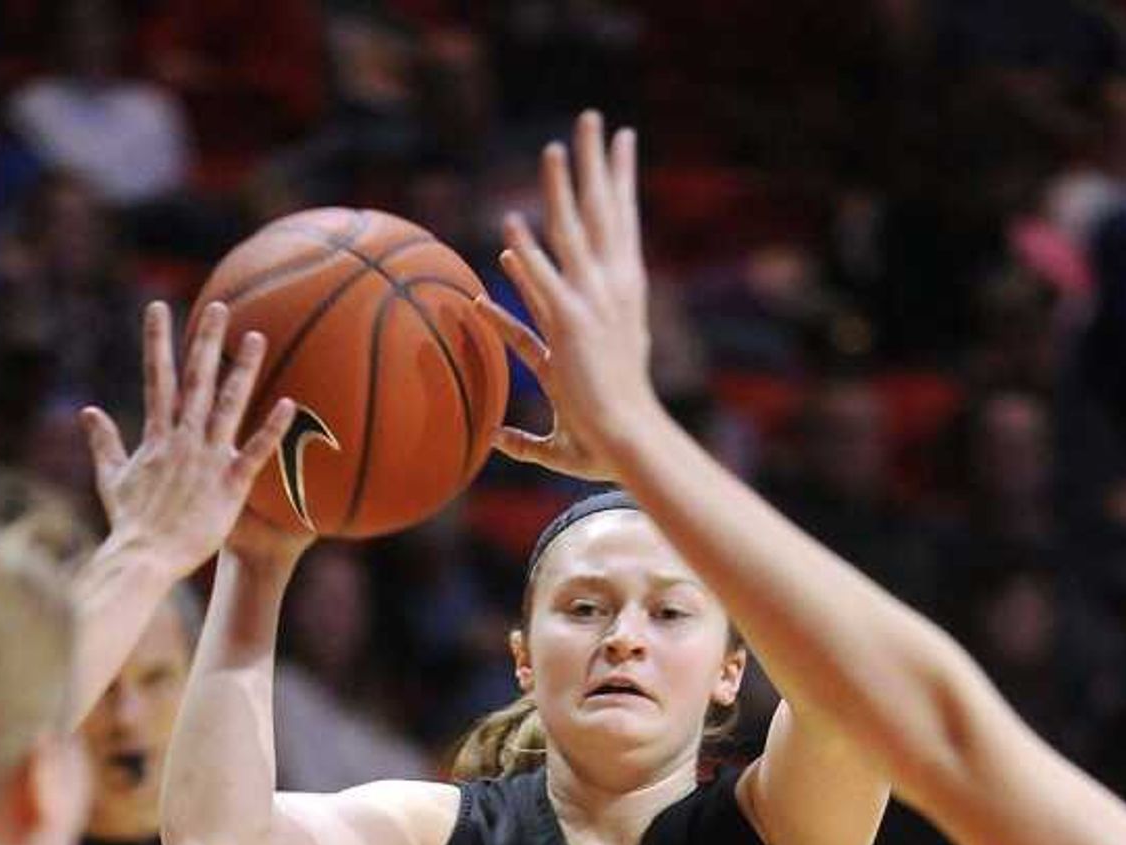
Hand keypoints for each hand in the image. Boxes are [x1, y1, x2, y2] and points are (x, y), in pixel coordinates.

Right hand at [82, 300, 295, 580]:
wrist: (145, 557)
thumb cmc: (129, 523)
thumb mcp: (112, 478)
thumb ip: (104, 442)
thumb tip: (88, 412)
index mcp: (157, 436)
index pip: (157, 378)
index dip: (157, 341)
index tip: (158, 307)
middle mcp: (183, 440)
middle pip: (197, 380)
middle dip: (207, 341)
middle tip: (220, 307)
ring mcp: (207, 460)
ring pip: (228, 406)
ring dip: (243, 370)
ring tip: (257, 337)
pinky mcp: (229, 486)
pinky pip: (255, 452)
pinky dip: (271, 429)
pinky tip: (288, 403)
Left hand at [491, 111, 659, 479]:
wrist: (630, 442)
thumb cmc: (609, 443)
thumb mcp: (569, 423)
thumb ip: (528, 427)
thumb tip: (494, 436)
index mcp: (619, 300)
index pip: (616, 231)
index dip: (617, 185)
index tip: (620, 143)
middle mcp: (608, 295)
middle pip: (602, 216)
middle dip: (598, 166)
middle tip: (593, 121)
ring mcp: (591, 308)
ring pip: (573, 236)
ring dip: (562, 191)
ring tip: (555, 147)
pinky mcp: (571, 328)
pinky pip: (543, 284)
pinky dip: (526, 259)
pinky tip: (510, 229)